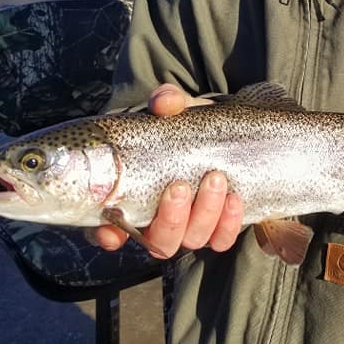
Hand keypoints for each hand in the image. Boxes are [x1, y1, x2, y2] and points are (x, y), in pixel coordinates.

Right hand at [93, 84, 244, 257]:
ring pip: (192, 239)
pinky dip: (228, 223)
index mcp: (135, 197)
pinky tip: (235, 199)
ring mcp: (191, 227)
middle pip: (159, 241)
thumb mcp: (178, 110)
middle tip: (179, 187)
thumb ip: (168, 102)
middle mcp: (160, 221)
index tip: (113, 231)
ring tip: (215, 179)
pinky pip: (222, 238)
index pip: (110, 228)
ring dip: (204, 213)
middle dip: (170, 219)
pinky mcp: (220, 228)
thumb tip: (164, 102)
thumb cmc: (189, 127)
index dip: (108, 235)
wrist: (230, 134)